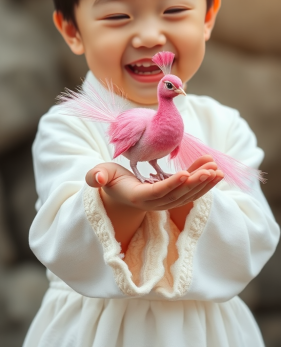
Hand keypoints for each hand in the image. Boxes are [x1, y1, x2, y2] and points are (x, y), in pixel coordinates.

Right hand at [85, 155, 222, 211]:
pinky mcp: (173, 195)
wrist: (119, 193)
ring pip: (188, 194)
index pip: (157, 192)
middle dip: (196, 182)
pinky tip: (215, 170)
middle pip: (178, 194)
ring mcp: (166, 201)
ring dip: (204, 182)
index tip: (186, 174)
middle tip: (211, 169)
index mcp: (139, 196)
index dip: (171, 184)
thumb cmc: (110, 180)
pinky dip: (203, 180)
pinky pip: (190, 190)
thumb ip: (97, 176)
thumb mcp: (100, 175)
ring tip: (217, 169)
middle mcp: (155, 202)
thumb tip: (100, 178)